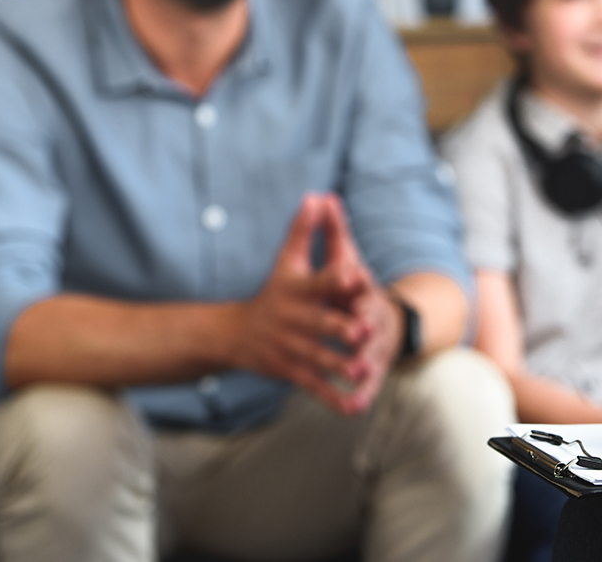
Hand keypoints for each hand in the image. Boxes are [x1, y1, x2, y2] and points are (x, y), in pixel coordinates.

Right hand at [232, 193, 395, 414]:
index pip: (319, 283)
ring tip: (365, 368)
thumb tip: (317, 195)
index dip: (337, 280)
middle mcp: (296, 322)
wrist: (235, 336)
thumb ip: (304, 231)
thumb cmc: (274, 292)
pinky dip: (336, 399)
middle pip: (321, 325)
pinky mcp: (294, 373)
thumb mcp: (286, 262)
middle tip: (364, 330)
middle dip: (341, 329)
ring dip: (342, 365)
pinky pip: (317, 388)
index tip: (357, 275)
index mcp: (298, 292)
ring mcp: (294, 350)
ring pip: (322, 360)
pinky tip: (356, 405)